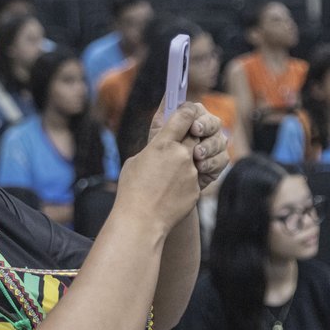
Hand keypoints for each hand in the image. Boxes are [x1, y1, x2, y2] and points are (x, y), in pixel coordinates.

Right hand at [116, 103, 204, 234]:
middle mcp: (181, 155)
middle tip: (183, 138)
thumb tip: (161, 146)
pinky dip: (185, 181)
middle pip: (195, 135)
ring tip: (169, 174)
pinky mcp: (197, 188)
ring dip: (187, 161)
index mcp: (162, 143)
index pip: (185, 115)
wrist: (142, 220)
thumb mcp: (135, 161)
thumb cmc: (132, 190)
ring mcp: (191, 172)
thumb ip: (153, 149)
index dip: (189, 110)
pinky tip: (171, 190)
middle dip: (191, 135)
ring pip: (196, 158)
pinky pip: (195, 178)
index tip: (189, 110)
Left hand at [148, 101, 228, 189]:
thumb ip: (165, 112)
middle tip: (196, 143)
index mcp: (191, 117)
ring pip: (220, 140)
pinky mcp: (219, 161)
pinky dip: (212, 164)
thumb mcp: (158, 131)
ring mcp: (214, 143)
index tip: (193, 127)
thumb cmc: (161, 152)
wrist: (165, 179)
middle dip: (206, 132)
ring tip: (196, 158)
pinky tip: (200, 168)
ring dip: (208, 150)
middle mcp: (206, 127)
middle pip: (214, 122)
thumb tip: (169, 91)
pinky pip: (223, 159)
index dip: (197, 117)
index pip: (198, 110)